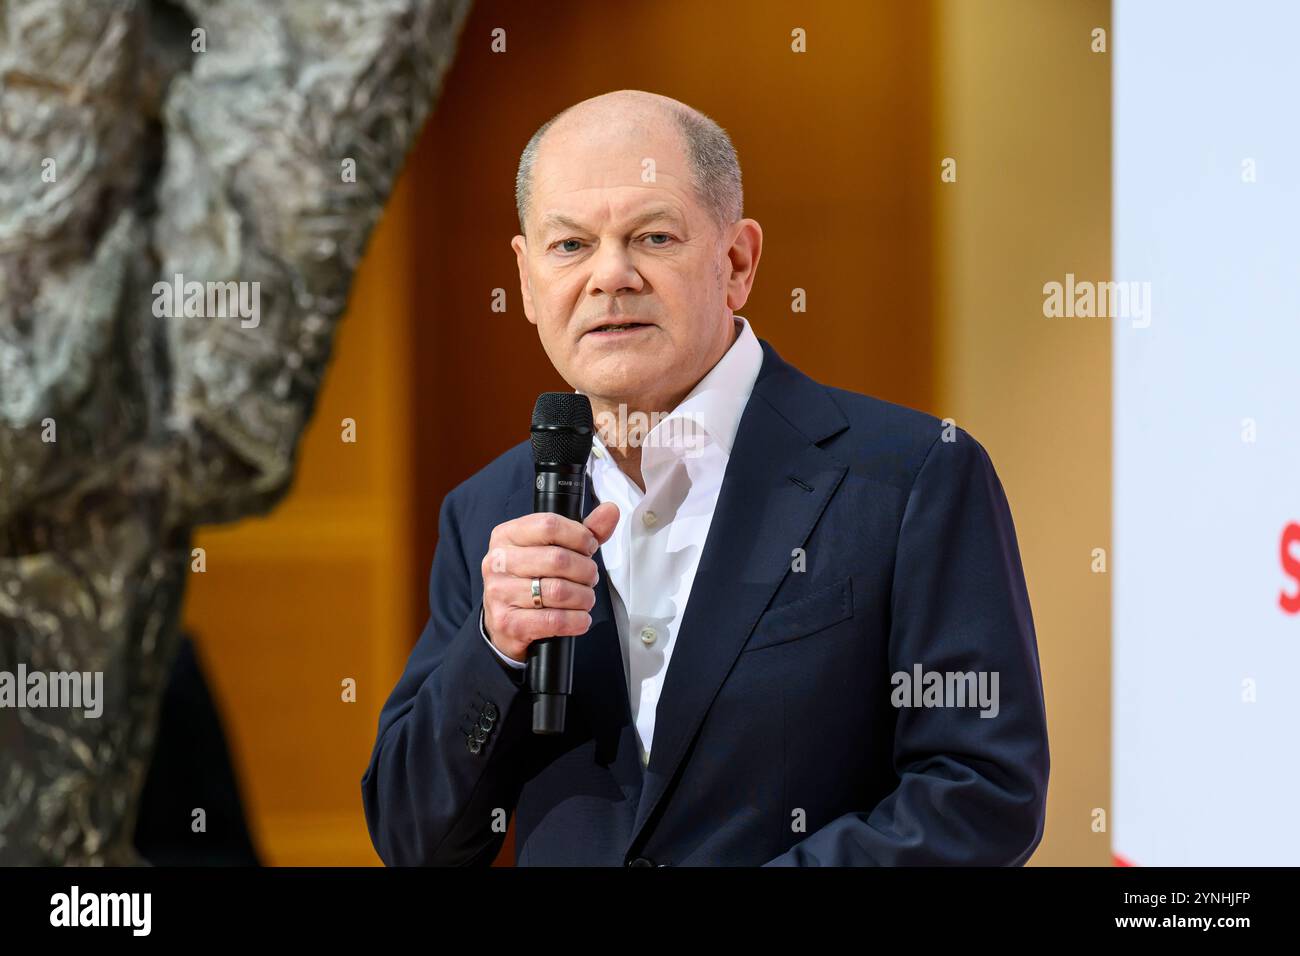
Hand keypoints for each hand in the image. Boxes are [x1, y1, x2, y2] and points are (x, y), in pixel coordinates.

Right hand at [480, 501, 619, 663]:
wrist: (505, 621)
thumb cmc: (531, 579)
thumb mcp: (554, 549)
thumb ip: (584, 531)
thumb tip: (610, 511)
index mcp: (506, 535)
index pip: (549, 525)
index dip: (579, 536)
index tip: (589, 547)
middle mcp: (497, 562)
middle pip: (558, 559)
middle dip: (586, 570)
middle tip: (590, 578)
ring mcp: (499, 593)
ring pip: (558, 591)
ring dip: (584, 597)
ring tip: (585, 598)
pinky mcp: (507, 622)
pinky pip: (554, 620)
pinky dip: (577, 620)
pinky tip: (580, 618)